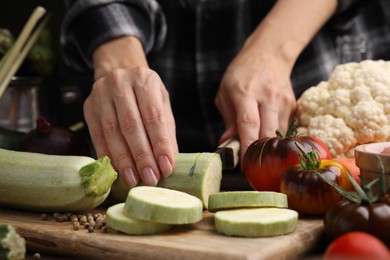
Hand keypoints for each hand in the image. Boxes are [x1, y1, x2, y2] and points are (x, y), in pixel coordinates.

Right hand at [84, 66, 177, 187]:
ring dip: (123, 159)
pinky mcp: (88, 107)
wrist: (118, 72)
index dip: (160, 143)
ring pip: (111, 131)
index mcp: (144, 79)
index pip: (153, 115)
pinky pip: (97, 135)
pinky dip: (108, 155)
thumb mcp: (161, 103)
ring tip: (133, 179)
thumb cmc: (145, 92)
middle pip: (131, 124)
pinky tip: (116, 170)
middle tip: (150, 177)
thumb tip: (169, 161)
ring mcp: (100, 94)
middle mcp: (120, 83)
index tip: (166, 166)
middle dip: (141, 155)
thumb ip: (166, 130)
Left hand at [215, 50, 295, 163]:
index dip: (247, 145)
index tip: (244, 164)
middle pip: (268, 132)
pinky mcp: (293, 106)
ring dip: (270, 149)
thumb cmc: (241, 74)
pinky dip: (276, 139)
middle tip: (252, 169)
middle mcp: (267, 97)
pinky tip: (268, 139)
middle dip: (261, 154)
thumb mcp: (225, 93)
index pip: (248, 122)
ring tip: (259, 156)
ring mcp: (283, 101)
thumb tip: (227, 145)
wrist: (270, 54)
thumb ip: (228, 120)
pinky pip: (285, 130)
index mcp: (245, 92)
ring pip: (279, 134)